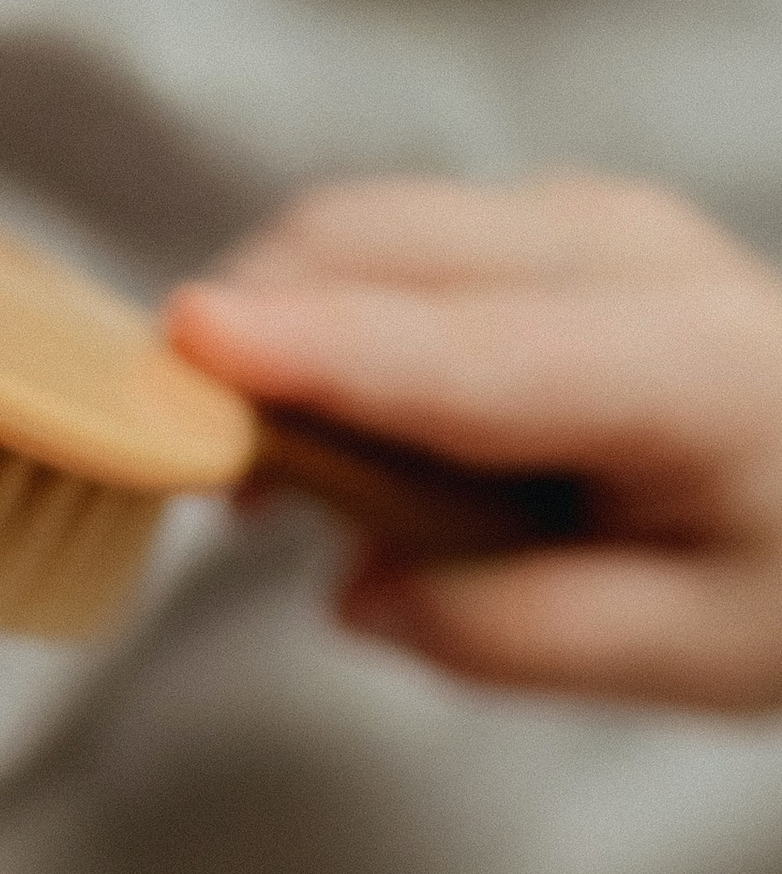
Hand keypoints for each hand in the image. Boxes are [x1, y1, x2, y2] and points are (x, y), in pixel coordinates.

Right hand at [164, 173, 781, 713]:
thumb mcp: (692, 656)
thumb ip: (514, 635)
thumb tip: (360, 591)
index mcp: (687, 369)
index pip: (464, 356)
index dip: (319, 350)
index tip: (188, 344)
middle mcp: (624, 252)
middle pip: (377, 248)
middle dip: (245, 334)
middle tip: (181, 469)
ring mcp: (579, 217)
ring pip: (362, 234)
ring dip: (272, 332)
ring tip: (267, 474)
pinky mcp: (540, 224)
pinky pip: (384, 249)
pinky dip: (317, 322)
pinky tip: (327, 431)